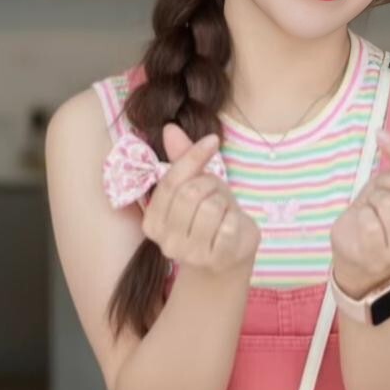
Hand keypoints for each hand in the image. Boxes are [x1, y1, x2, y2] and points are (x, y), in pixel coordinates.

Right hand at [142, 124, 260, 274]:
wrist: (229, 259)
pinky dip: (236, 220)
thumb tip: (171, 128)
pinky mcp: (216, 261)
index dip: (193, 157)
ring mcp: (190, 255)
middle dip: (211, 185)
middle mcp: (166, 242)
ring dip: (225, 203)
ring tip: (224, 214)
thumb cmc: (210, 220)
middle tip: (217, 195)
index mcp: (153, 223)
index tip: (212, 141)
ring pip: (211, 207)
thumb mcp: (195, 187)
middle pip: (191, 192)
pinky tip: (232, 228)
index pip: (170, 182)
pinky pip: (228, 226)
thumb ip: (182, 160)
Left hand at [329, 119, 389, 292]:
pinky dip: (359, 216)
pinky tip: (361, 226)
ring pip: (386, 202)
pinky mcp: (379, 256)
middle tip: (377, 193)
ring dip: (371, 200)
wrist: (357, 255)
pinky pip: (368, 220)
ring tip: (371, 211)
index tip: (382, 136)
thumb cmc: (380, 217)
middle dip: (384, 182)